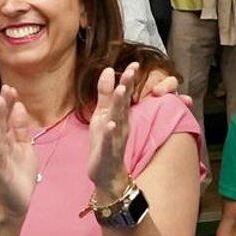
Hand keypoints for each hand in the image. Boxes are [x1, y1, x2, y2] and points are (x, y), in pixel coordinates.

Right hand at [0, 88, 38, 219]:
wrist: (18, 201)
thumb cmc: (20, 173)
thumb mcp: (25, 146)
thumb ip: (21, 128)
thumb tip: (19, 106)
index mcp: (6, 139)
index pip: (6, 117)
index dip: (8, 103)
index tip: (11, 87)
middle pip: (0, 123)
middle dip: (2, 107)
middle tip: (4, 90)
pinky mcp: (0, 170)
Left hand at [85, 63, 139, 198]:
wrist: (106, 172)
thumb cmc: (105, 140)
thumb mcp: (102, 114)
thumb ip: (104, 93)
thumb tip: (108, 70)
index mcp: (119, 114)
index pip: (124, 94)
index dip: (129, 79)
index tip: (134, 63)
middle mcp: (121, 124)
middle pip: (124, 103)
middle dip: (127, 86)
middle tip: (131, 70)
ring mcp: (115, 138)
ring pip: (118, 119)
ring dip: (120, 105)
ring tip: (121, 90)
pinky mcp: (107, 151)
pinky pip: (109, 140)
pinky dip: (110, 132)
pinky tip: (110, 123)